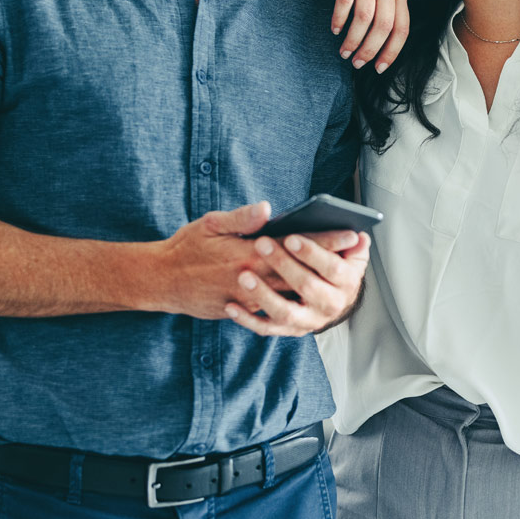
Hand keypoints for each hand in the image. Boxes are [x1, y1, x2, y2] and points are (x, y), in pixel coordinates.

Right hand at [151, 204, 359, 319]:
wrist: (163, 281)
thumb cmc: (187, 247)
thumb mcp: (211, 224)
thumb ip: (242, 218)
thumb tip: (268, 209)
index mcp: (248, 254)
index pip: (295, 245)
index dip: (325, 239)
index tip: (350, 233)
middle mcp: (252, 279)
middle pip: (300, 270)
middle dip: (329, 261)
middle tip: (356, 252)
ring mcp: (248, 298)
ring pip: (291, 292)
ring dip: (316, 280)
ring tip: (339, 271)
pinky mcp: (242, 310)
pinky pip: (274, 307)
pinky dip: (293, 298)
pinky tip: (308, 293)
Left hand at [223, 231, 370, 336]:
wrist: (328, 298)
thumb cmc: (331, 264)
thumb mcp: (347, 253)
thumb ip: (348, 243)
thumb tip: (357, 235)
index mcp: (347, 282)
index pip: (332, 267)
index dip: (313, 252)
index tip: (291, 238)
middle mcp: (331, 305)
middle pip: (308, 286)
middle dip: (284, 264)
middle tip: (261, 244)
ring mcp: (309, 320)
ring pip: (286, 312)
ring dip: (264, 295)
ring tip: (245, 277)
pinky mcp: (289, 330)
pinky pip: (267, 328)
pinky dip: (248, 320)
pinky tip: (231, 307)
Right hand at [298, 0, 407, 73]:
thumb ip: (384, 10)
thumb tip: (379, 46)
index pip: (402, 28)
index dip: (391, 52)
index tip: (379, 68)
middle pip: (383, 26)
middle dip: (370, 50)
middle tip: (357, 63)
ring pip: (364, 18)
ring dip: (353, 39)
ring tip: (344, 52)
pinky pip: (345, 2)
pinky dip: (339, 20)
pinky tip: (334, 29)